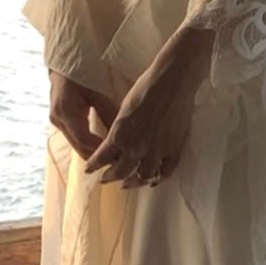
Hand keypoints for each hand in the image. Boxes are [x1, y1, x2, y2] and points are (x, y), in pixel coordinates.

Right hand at [50, 71, 117, 160]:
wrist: (64, 63)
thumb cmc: (83, 73)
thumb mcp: (98, 91)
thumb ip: (109, 113)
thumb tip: (125, 134)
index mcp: (66, 110)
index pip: (84, 140)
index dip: (101, 151)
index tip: (119, 158)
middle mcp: (58, 119)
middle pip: (79, 147)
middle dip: (98, 157)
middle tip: (119, 162)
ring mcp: (56, 121)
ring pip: (76, 145)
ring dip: (93, 152)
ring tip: (115, 157)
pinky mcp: (59, 121)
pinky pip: (75, 138)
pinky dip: (89, 144)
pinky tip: (104, 147)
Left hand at [83, 24, 214, 189]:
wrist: (173, 81)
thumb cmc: (146, 87)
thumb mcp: (123, 108)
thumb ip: (118, 130)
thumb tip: (115, 142)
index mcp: (119, 136)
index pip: (101, 159)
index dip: (94, 166)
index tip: (91, 170)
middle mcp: (136, 148)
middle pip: (120, 173)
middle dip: (111, 177)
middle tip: (106, 179)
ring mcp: (157, 151)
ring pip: (142, 177)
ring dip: (133, 182)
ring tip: (128, 183)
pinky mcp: (175, 149)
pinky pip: (166, 172)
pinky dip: (158, 178)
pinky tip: (153, 179)